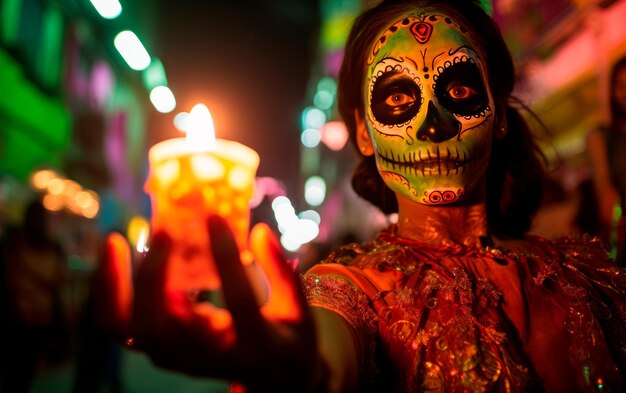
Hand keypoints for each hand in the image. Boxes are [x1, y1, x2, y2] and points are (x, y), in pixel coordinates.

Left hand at [95, 215, 326, 391]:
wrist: (274, 384)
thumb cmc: (290, 343)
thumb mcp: (299, 312)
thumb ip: (282, 274)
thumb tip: (259, 231)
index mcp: (253, 344)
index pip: (238, 301)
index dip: (226, 258)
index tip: (214, 218)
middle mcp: (208, 357)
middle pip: (160, 327)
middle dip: (153, 275)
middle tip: (161, 232)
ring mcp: (179, 359)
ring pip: (128, 330)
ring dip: (115, 284)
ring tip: (115, 240)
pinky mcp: (161, 352)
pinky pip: (121, 327)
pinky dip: (110, 292)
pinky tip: (116, 256)